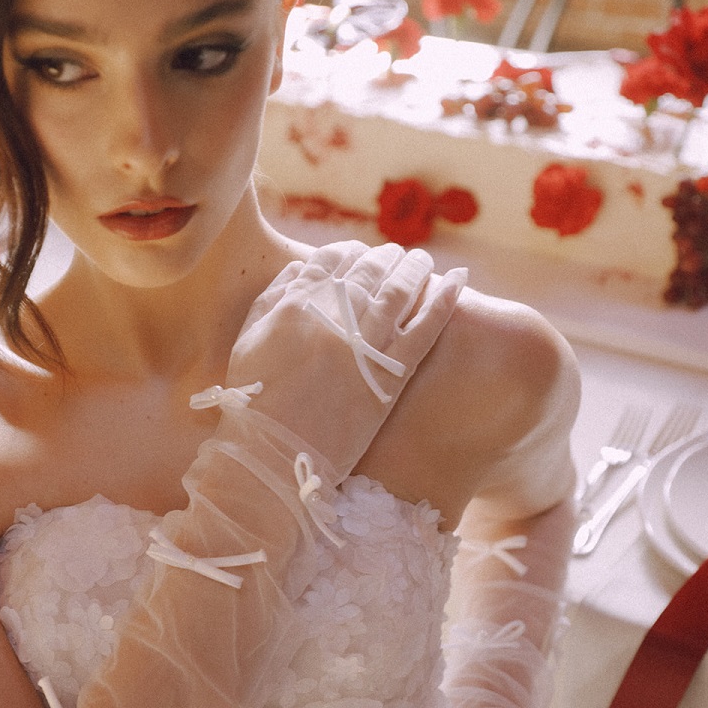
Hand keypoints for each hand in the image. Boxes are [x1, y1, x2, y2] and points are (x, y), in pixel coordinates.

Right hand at [227, 242, 466, 477]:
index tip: (358, 254)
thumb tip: (302, 268)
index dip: (349, 252)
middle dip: (385, 257)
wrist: (276, 456)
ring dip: (415, 269)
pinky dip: (443, 301)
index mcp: (297, 306)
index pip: (332, 259)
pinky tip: (458, 280)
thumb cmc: (255, 403)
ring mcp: (365, 347)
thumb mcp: (248, 341)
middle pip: (370, 270)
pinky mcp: (390, 378)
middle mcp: (334, 319)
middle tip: (396, 255)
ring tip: (422, 261)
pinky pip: (424, 330)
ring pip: (400, 292)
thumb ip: (272, 298)